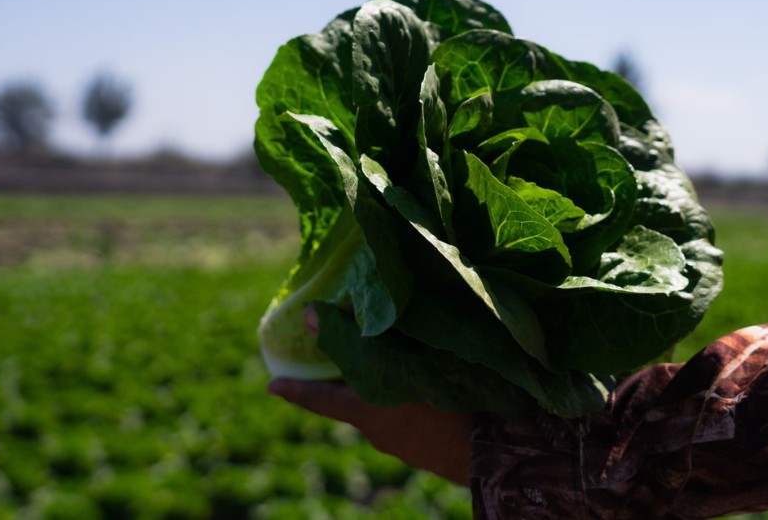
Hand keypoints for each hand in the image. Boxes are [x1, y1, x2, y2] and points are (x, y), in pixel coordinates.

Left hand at [266, 306, 474, 485]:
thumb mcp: (398, 363)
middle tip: (348, 357)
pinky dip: (416, 402)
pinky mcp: (433, 450)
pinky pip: (415, 420)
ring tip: (408, 362)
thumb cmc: (448, 400)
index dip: (297, 391)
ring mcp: (408, 447)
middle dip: (353, 380)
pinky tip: (437, 386)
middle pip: (358, 401)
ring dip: (392, 388)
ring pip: (390, 409)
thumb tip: (312, 316)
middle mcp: (382, 433)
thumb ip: (357, 339)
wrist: (494, 451)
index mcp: (369, 411)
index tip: (273, 387)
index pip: (322, 399)